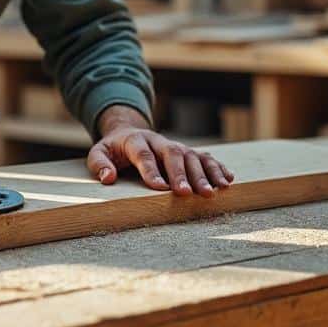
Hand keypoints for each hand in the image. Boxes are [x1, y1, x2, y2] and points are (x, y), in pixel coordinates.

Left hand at [86, 104, 233, 196]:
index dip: (151, 170)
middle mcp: (160, 141)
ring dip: (205, 174)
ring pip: (193, 156)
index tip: (159, 188)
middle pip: (173, 154)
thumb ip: (100, 163)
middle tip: (186, 193)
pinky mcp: (188, 152)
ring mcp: (177, 146)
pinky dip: (218, 168)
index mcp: (136, 140)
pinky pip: (206, 158)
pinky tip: (228, 180)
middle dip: (181, 174)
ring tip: (214, 191)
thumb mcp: (99, 152)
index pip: (144, 154)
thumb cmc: (114, 150)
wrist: (130, 133)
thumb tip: (107, 178)